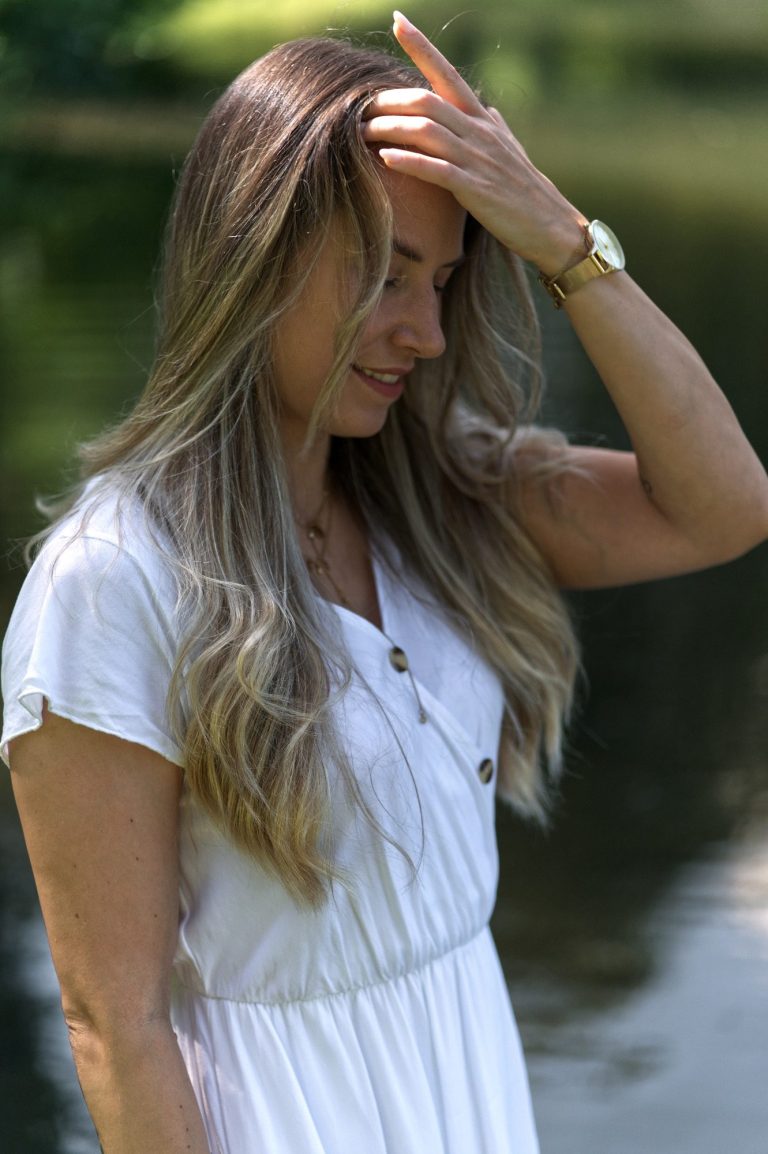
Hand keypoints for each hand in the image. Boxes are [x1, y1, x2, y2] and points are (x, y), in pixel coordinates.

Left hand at [363, 11, 586, 276]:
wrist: (550, 224)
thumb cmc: (525, 189)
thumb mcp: (511, 149)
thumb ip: (494, 126)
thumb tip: (487, 108)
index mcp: (482, 119)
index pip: (448, 73)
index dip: (422, 46)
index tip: (398, 22)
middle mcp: (478, 132)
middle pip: (427, 101)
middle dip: (388, 101)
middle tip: (358, 107)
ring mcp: (477, 160)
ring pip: (427, 132)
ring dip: (390, 129)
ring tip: (360, 132)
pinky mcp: (475, 190)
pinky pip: (438, 170)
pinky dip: (410, 162)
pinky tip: (386, 159)